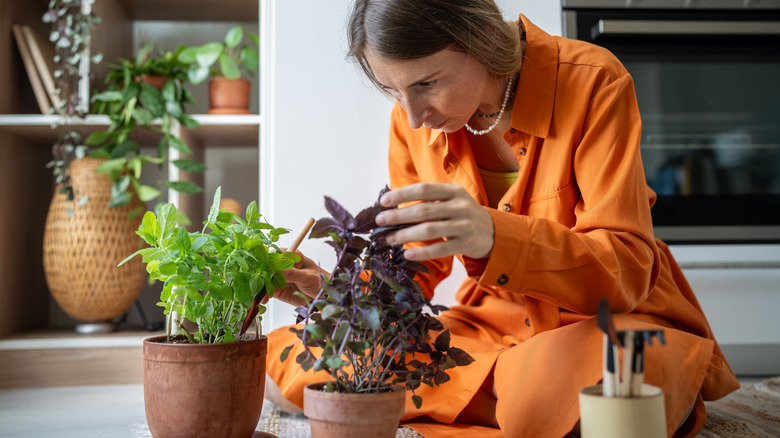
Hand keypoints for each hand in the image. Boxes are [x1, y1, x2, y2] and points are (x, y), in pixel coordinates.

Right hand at [265, 250, 329, 306]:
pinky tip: (263, 299)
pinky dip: (264, 295)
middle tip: (261, 283)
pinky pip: (268, 291)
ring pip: (266, 280)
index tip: (266, 267)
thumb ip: (294, 274)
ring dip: (262, 286)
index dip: (269, 260)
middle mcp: (284, 266)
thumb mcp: (308, 277)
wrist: (324, 295)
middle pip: (268, 267)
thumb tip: (282, 269)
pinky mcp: (279, 289)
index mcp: (292, 256)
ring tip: (261, 295)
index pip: (277, 254)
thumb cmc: (320, 280)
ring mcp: (280, 278)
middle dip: (263, 275)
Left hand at [375, 183, 493, 260]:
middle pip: (424, 210)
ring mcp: (464, 225)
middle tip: (381, 221)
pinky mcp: (466, 244)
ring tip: (389, 239)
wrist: (493, 232)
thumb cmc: (463, 215)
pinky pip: (440, 248)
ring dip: (406, 235)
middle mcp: (460, 206)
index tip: (383, 201)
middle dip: (399, 216)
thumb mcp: (452, 200)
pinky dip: (422, 252)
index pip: (424, 189)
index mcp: (454, 191)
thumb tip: (395, 206)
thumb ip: (430, 200)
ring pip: (429, 230)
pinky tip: (408, 254)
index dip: (402, 194)